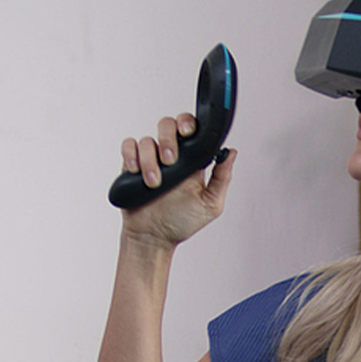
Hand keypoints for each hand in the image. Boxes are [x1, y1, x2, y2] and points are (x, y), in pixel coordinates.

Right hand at [118, 113, 235, 245]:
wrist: (154, 237)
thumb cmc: (182, 222)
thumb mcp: (210, 203)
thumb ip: (222, 178)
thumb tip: (232, 153)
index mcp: (191, 161)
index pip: (190, 130)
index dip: (188, 124)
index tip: (188, 132)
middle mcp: (171, 157)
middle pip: (167, 125)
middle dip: (168, 139)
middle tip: (170, 160)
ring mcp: (150, 160)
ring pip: (147, 140)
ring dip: (150, 160)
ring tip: (154, 182)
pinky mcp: (131, 166)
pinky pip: (128, 147)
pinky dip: (131, 155)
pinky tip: (136, 172)